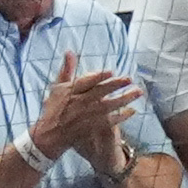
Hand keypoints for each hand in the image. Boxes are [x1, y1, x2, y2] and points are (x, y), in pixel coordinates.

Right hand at [30, 52, 146, 169]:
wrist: (49, 136)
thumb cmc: (53, 109)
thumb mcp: (57, 87)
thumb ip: (66, 69)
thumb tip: (69, 51)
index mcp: (71, 91)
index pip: (86, 82)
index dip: (99, 77)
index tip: (111, 72)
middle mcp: (79, 103)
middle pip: (100, 92)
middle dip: (116, 85)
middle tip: (130, 79)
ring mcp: (86, 116)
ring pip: (108, 106)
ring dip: (124, 99)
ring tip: (138, 92)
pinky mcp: (91, 127)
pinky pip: (109, 121)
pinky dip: (121, 116)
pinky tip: (132, 111)